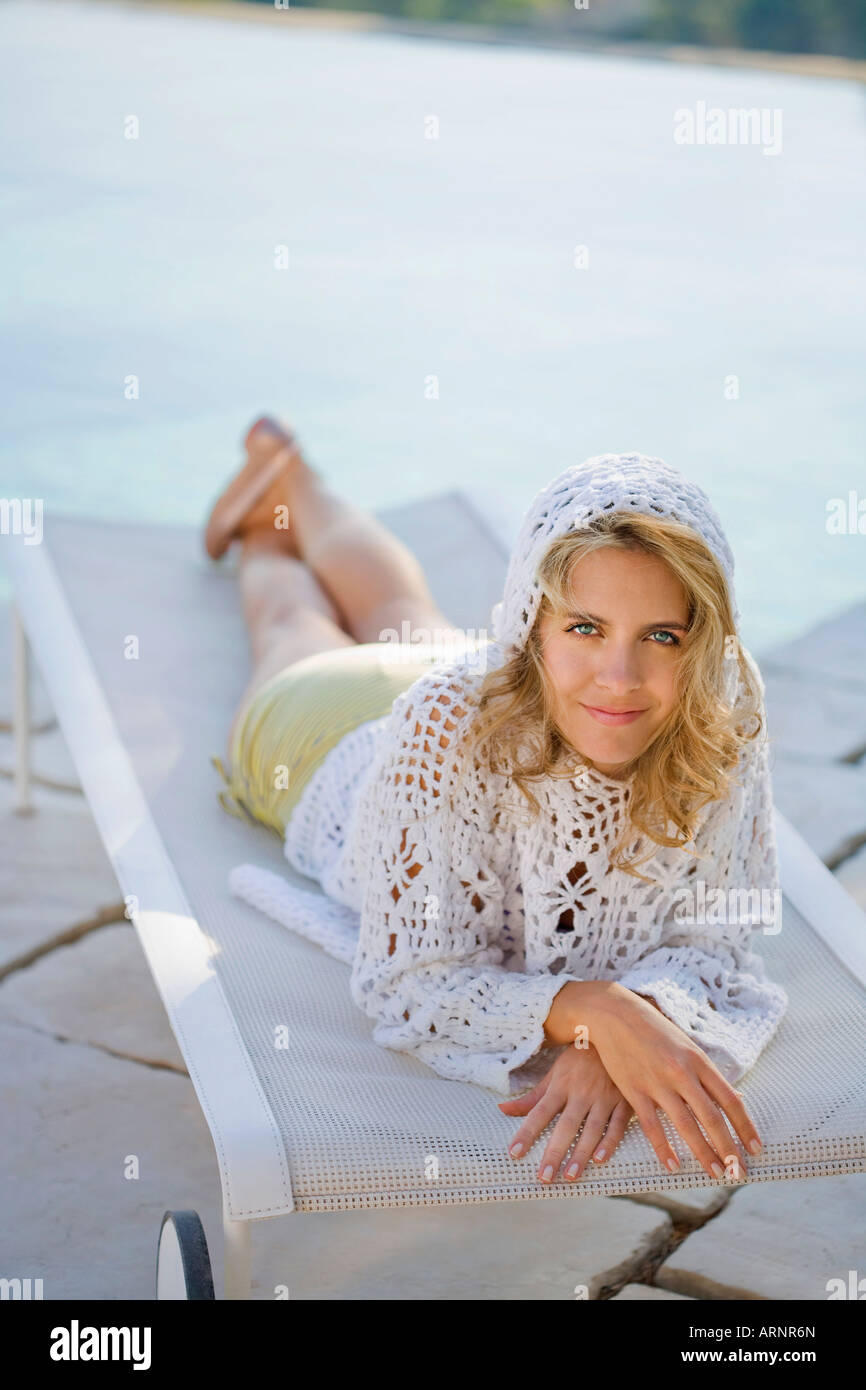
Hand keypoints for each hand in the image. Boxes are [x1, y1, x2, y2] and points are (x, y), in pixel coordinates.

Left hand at [498, 1043, 632, 1183]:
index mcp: (561, 1085)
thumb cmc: (579, 1059)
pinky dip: (610, 1141)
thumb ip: (532, 1097)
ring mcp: (604, 1098)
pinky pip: (618, 1124)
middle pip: (565, 1126)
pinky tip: (600, 1159)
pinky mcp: (625, 1101)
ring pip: (591, 1129)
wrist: (614, 1034)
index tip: (514, 1153)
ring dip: (581, 1153)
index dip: (527, 1133)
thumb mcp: (554, 1074)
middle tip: (544, 1177)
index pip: (539, 1113)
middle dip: (554, 1152)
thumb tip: (502, 1109)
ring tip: (569, 1176)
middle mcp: (581, 1093)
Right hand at [581, 982, 761, 1180]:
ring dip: (704, 1154)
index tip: (756, 1148)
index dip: (745, 1127)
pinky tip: (673, 1166)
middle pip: (712, 1118)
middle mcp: (682, 1073)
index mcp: (698, 1060)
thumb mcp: (686, 1045)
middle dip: (728, 1149)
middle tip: (739, 1173)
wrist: (614, 1013)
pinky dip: (663, 1148)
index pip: (730, 1100)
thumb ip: (707, 1073)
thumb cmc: (654, 1029)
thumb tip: (735, 1097)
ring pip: (686, 1127)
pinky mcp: (634, 1091)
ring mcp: (657, 1083)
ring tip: (716, 1174)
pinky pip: (652, 1126)